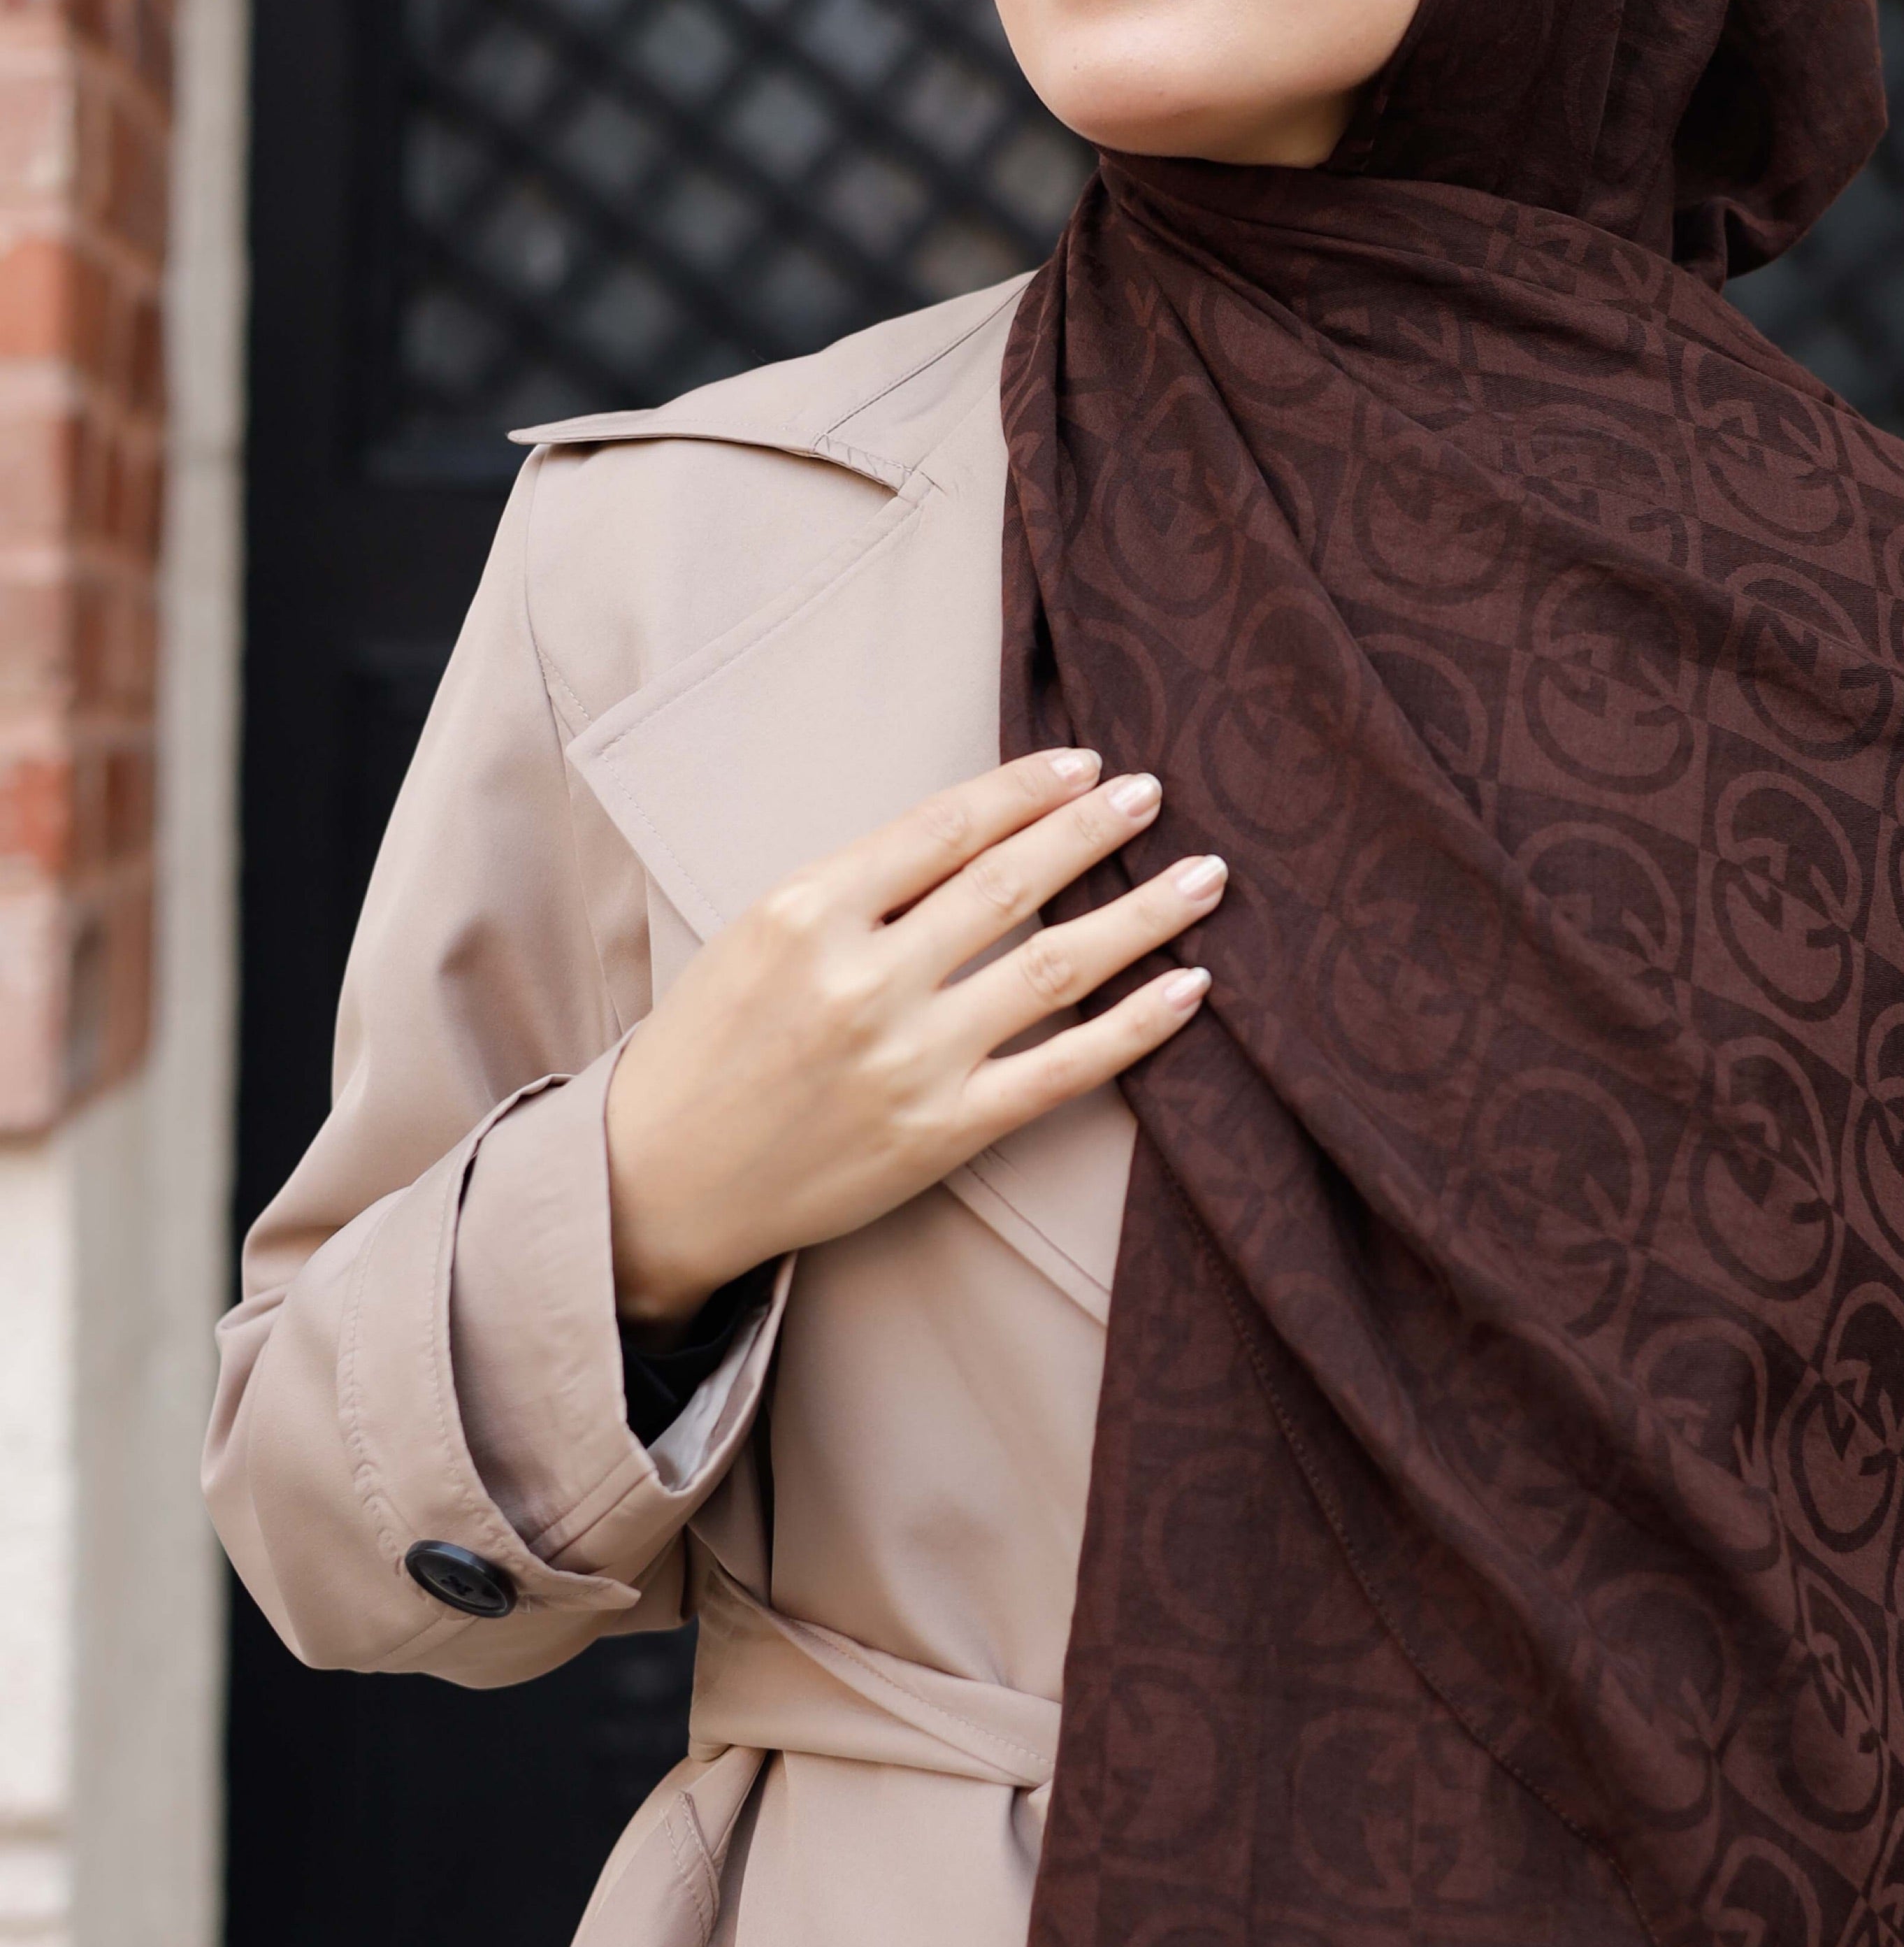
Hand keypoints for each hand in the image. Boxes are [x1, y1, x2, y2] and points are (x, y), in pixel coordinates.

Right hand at [602, 749, 1218, 1329]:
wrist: (656, 1183)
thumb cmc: (707, 1046)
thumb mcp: (755, 935)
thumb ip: (856, 887)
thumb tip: (977, 832)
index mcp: (806, 911)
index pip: (947, 825)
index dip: (1027, 788)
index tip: (1085, 763)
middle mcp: (863, 979)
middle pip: (1013, 881)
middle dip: (1096, 829)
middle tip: (1155, 793)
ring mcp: (909, 1060)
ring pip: (1057, 967)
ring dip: (1143, 914)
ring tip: (1205, 876)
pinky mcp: (940, 1135)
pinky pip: (1062, 1073)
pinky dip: (1135, 1028)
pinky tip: (1189, 988)